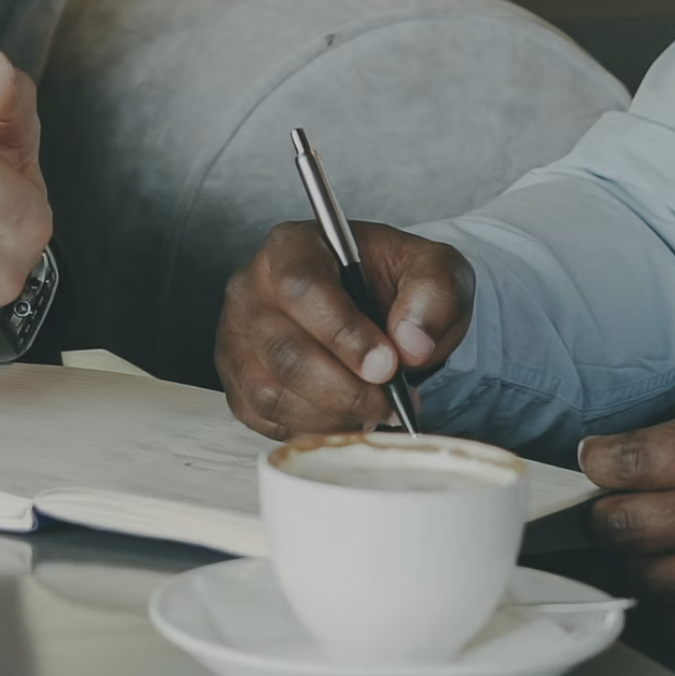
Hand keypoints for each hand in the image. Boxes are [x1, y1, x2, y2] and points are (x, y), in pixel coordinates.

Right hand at [216, 219, 473, 437]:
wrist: (383, 310)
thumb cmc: (397, 284)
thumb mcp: (436, 270)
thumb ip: (434, 293)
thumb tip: (411, 343)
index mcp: (293, 247)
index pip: (302, 288)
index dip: (344, 333)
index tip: (387, 364)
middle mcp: (253, 290)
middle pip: (285, 351)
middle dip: (345, 387)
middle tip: (390, 399)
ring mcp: (239, 340)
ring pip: (272, 393)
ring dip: (333, 414)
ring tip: (374, 408)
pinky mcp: (240, 384)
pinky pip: (267, 420)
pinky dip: (314, 428)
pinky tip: (347, 415)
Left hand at [580, 392, 674, 655]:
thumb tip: (621, 452)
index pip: (631, 463)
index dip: (599, 461)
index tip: (598, 461)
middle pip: (626, 527)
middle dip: (605, 514)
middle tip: (613, 509)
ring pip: (649, 582)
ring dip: (634, 563)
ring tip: (649, 547)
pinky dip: (669, 615)